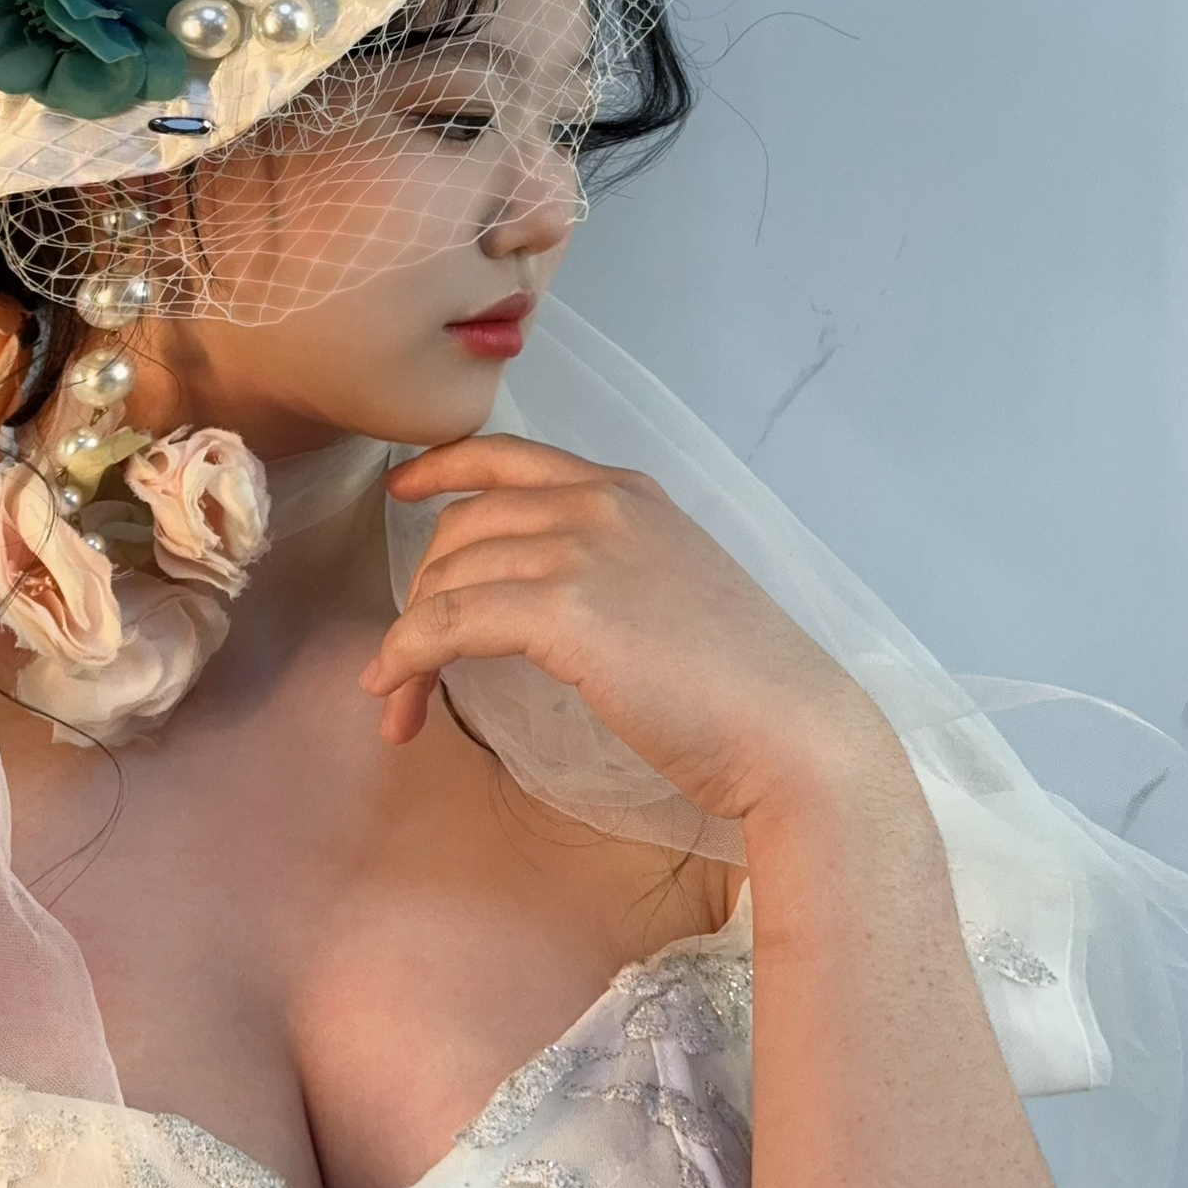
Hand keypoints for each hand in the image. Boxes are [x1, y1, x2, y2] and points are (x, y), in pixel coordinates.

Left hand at [362, 434, 901, 823]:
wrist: (791, 731)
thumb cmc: (743, 684)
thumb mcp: (674, 585)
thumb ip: (612, 565)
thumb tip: (543, 594)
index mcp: (628, 491)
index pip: (511, 457)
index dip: (443, 468)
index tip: (402, 491)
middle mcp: (599, 503)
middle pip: (465, 525)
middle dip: (421, 590)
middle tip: (406, 659)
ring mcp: (580, 549)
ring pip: (448, 578)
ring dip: (406, 641)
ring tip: (397, 698)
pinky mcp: (563, 608)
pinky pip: (448, 622)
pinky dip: (407, 656)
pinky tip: (396, 692)